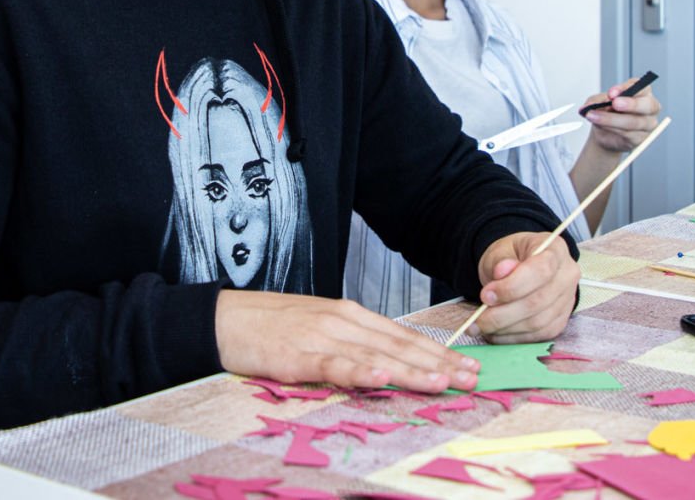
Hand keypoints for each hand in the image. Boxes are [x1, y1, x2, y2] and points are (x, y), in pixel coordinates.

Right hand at [215, 290, 479, 392]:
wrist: (221, 319)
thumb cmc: (267, 326)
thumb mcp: (317, 328)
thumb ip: (350, 342)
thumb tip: (385, 360)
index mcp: (347, 314)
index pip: (402, 334)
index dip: (436, 350)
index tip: (467, 364)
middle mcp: (341, 321)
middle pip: (398, 344)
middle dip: (438, 362)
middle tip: (473, 378)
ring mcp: (321, 337)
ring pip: (376, 354)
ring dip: (412, 369)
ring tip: (443, 381)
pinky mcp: (298, 355)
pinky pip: (335, 365)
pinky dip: (361, 370)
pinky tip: (383, 376)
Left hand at [472, 232, 580, 342]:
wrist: (518, 268)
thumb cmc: (510, 257)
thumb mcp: (500, 251)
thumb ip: (500, 261)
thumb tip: (502, 271)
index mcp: (556, 250)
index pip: (541, 270)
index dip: (512, 286)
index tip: (486, 295)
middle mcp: (567, 275)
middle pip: (538, 301)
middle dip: (503, 314)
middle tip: (478, 318)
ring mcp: (567, 301)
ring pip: (538, 323)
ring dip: (505, 328)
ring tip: (481, 326)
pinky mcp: (560, 321)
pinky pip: (537, 336)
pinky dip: (513, 338)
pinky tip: (494, 333)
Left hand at [580, 82, 661, 154]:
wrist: (605, 133)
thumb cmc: (607, 112)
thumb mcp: (598, 102)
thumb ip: (595, 102)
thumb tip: (589, 106)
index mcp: (643, 92)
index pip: (642, 87)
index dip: (627, 88)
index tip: (611, 93)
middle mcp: (650, 107)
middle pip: (648, 105)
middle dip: (631, 104)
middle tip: (615, 104)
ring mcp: (648, 124)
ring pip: (635, 122)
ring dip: (612, 119)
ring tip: (594, 116)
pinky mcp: (642, 139)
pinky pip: (629, 134)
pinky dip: (612, 129)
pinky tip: (601, 126)